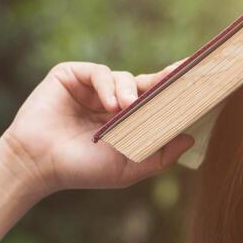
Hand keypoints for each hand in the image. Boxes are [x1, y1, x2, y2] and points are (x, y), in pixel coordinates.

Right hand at [0, 60, 192, 196]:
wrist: (40, 164)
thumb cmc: (83, 170)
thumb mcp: (129, 167)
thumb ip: (160, 155)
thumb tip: (191, 138)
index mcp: (126, 120)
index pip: (157, 101)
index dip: (177, 92)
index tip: (202, 82)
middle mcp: (111, 100)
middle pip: (146, 83)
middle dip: (166, 79)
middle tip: (185, 75)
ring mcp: (92, 87)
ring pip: (124, 78)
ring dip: (129, 92)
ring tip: (125, 109)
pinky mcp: (71, 75)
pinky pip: (100, 72)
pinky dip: (108, 85)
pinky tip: (110, 105)